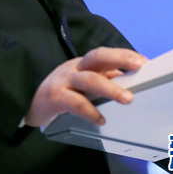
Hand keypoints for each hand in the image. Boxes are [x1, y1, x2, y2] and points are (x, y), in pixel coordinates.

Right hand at [24, 47, 146, 127]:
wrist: (29, 103)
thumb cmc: (61, 92)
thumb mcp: (81, 82)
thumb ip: (102, 80)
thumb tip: (127, 81)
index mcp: (82, 63)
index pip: (105, 53)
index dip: (124, 55)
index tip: (143, 62)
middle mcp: (74, 67)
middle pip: (97, 56)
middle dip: (119, 59)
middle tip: (139, 67)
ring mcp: (63, 80)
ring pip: (88, 79)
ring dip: (109, 88)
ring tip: (127, 99)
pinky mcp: (55, 96)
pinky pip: (74, 102)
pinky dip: (89, 111)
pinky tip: (101, 119)